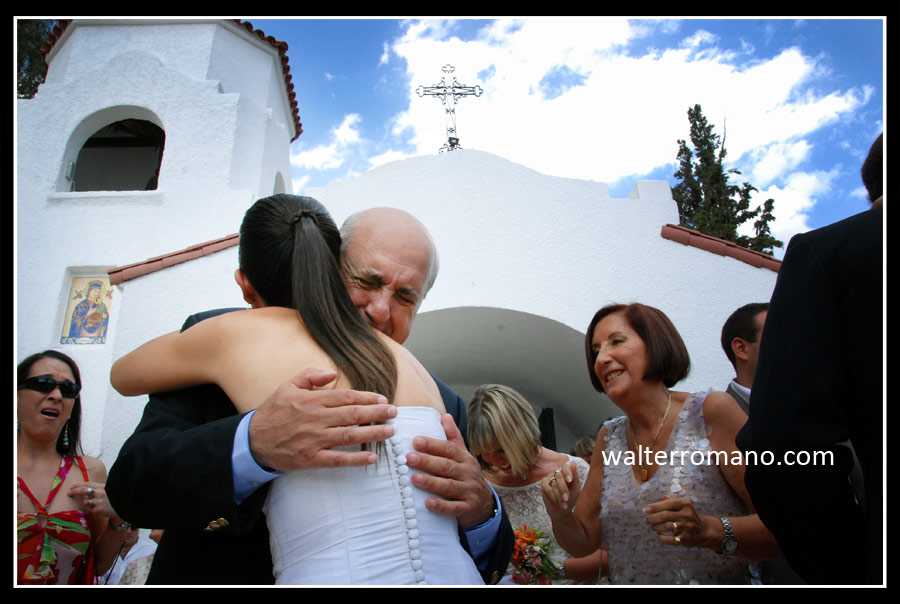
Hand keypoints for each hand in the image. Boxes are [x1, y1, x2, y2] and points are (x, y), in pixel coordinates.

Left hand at [68, 482, 117, 519]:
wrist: (122, 508)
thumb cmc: (115, 499)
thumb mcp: (108, 490)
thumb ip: (98, 489)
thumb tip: (86, 489)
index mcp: (102, 487)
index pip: (87, 484)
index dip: (79, 484)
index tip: (72, 486)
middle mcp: (99, 493)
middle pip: (83, 490)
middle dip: (74, 491)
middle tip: (69, 493)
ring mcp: (99, 501)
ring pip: (85, 502)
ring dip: (86, 503)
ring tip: (93, 504)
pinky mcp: (98, 509)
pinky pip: (90, 509)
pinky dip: (92, 509)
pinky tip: (98, 509)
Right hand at [248, 369, 396, 471]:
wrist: (252, 440)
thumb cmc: (272, 412)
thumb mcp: (287, 387)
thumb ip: (310, 376)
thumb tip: (332, 372)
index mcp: (311, 400)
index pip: (346, 397)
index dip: (367, 397)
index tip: (382, 399)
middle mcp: (315, 419)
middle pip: (352, 414)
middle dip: (377, 413)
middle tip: (394, 413)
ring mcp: (314, 440)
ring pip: (349, 435)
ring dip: (372, 433)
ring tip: (390, 432)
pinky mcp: (310, 458)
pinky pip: (337, 459)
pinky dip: (355, 459)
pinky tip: (372, 458)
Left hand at [405, 414, 494, 527]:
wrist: (485, 504)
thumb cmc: (467, 476)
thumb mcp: (463, 456)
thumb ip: (453, 437)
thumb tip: (444, 415)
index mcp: (465, 459)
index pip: (448, 449)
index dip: (432, 444)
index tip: (415, 440)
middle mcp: (468, 473)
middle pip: (447, 466)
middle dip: (427, 461)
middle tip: (409, 458)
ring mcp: (469, 491)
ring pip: (449, 486)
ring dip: (431, 482)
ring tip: (414, 478)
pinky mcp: (468, 509)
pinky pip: (454, 508)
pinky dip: (441, 506)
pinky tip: (428, 503)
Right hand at [540, 461, 581, 512]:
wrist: (562, 511)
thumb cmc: (571, 498)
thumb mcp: (576, 489)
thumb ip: (575, 477)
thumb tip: (573, 463)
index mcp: (566, 473)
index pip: (565, 467)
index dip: (567, 472)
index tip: (570, 480)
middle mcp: (557, 474)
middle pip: (558, 476)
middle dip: (563, 488)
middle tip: (567, 498)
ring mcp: (549, 478)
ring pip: (554, 484)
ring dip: (560, 496)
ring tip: (564, 504)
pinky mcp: (543, 485)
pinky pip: (548, 490)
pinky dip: (554, 497)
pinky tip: (558, 503)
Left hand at [644, 494, 719, 549]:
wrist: (704, 530)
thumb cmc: (690, 515)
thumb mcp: (684, 504)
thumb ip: (673, 498)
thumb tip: (663, 497)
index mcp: (685, 504)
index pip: (668, 504)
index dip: (655, 506)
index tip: (646, 509)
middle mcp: (686, 515)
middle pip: (665, 516)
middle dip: (652, 518)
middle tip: (646, 520)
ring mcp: (686, 527)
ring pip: (666, 527)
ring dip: (655, 527)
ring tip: (652, 527)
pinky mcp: (685, 539)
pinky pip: (670, 539)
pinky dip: (662, 538)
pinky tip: (659, 535)